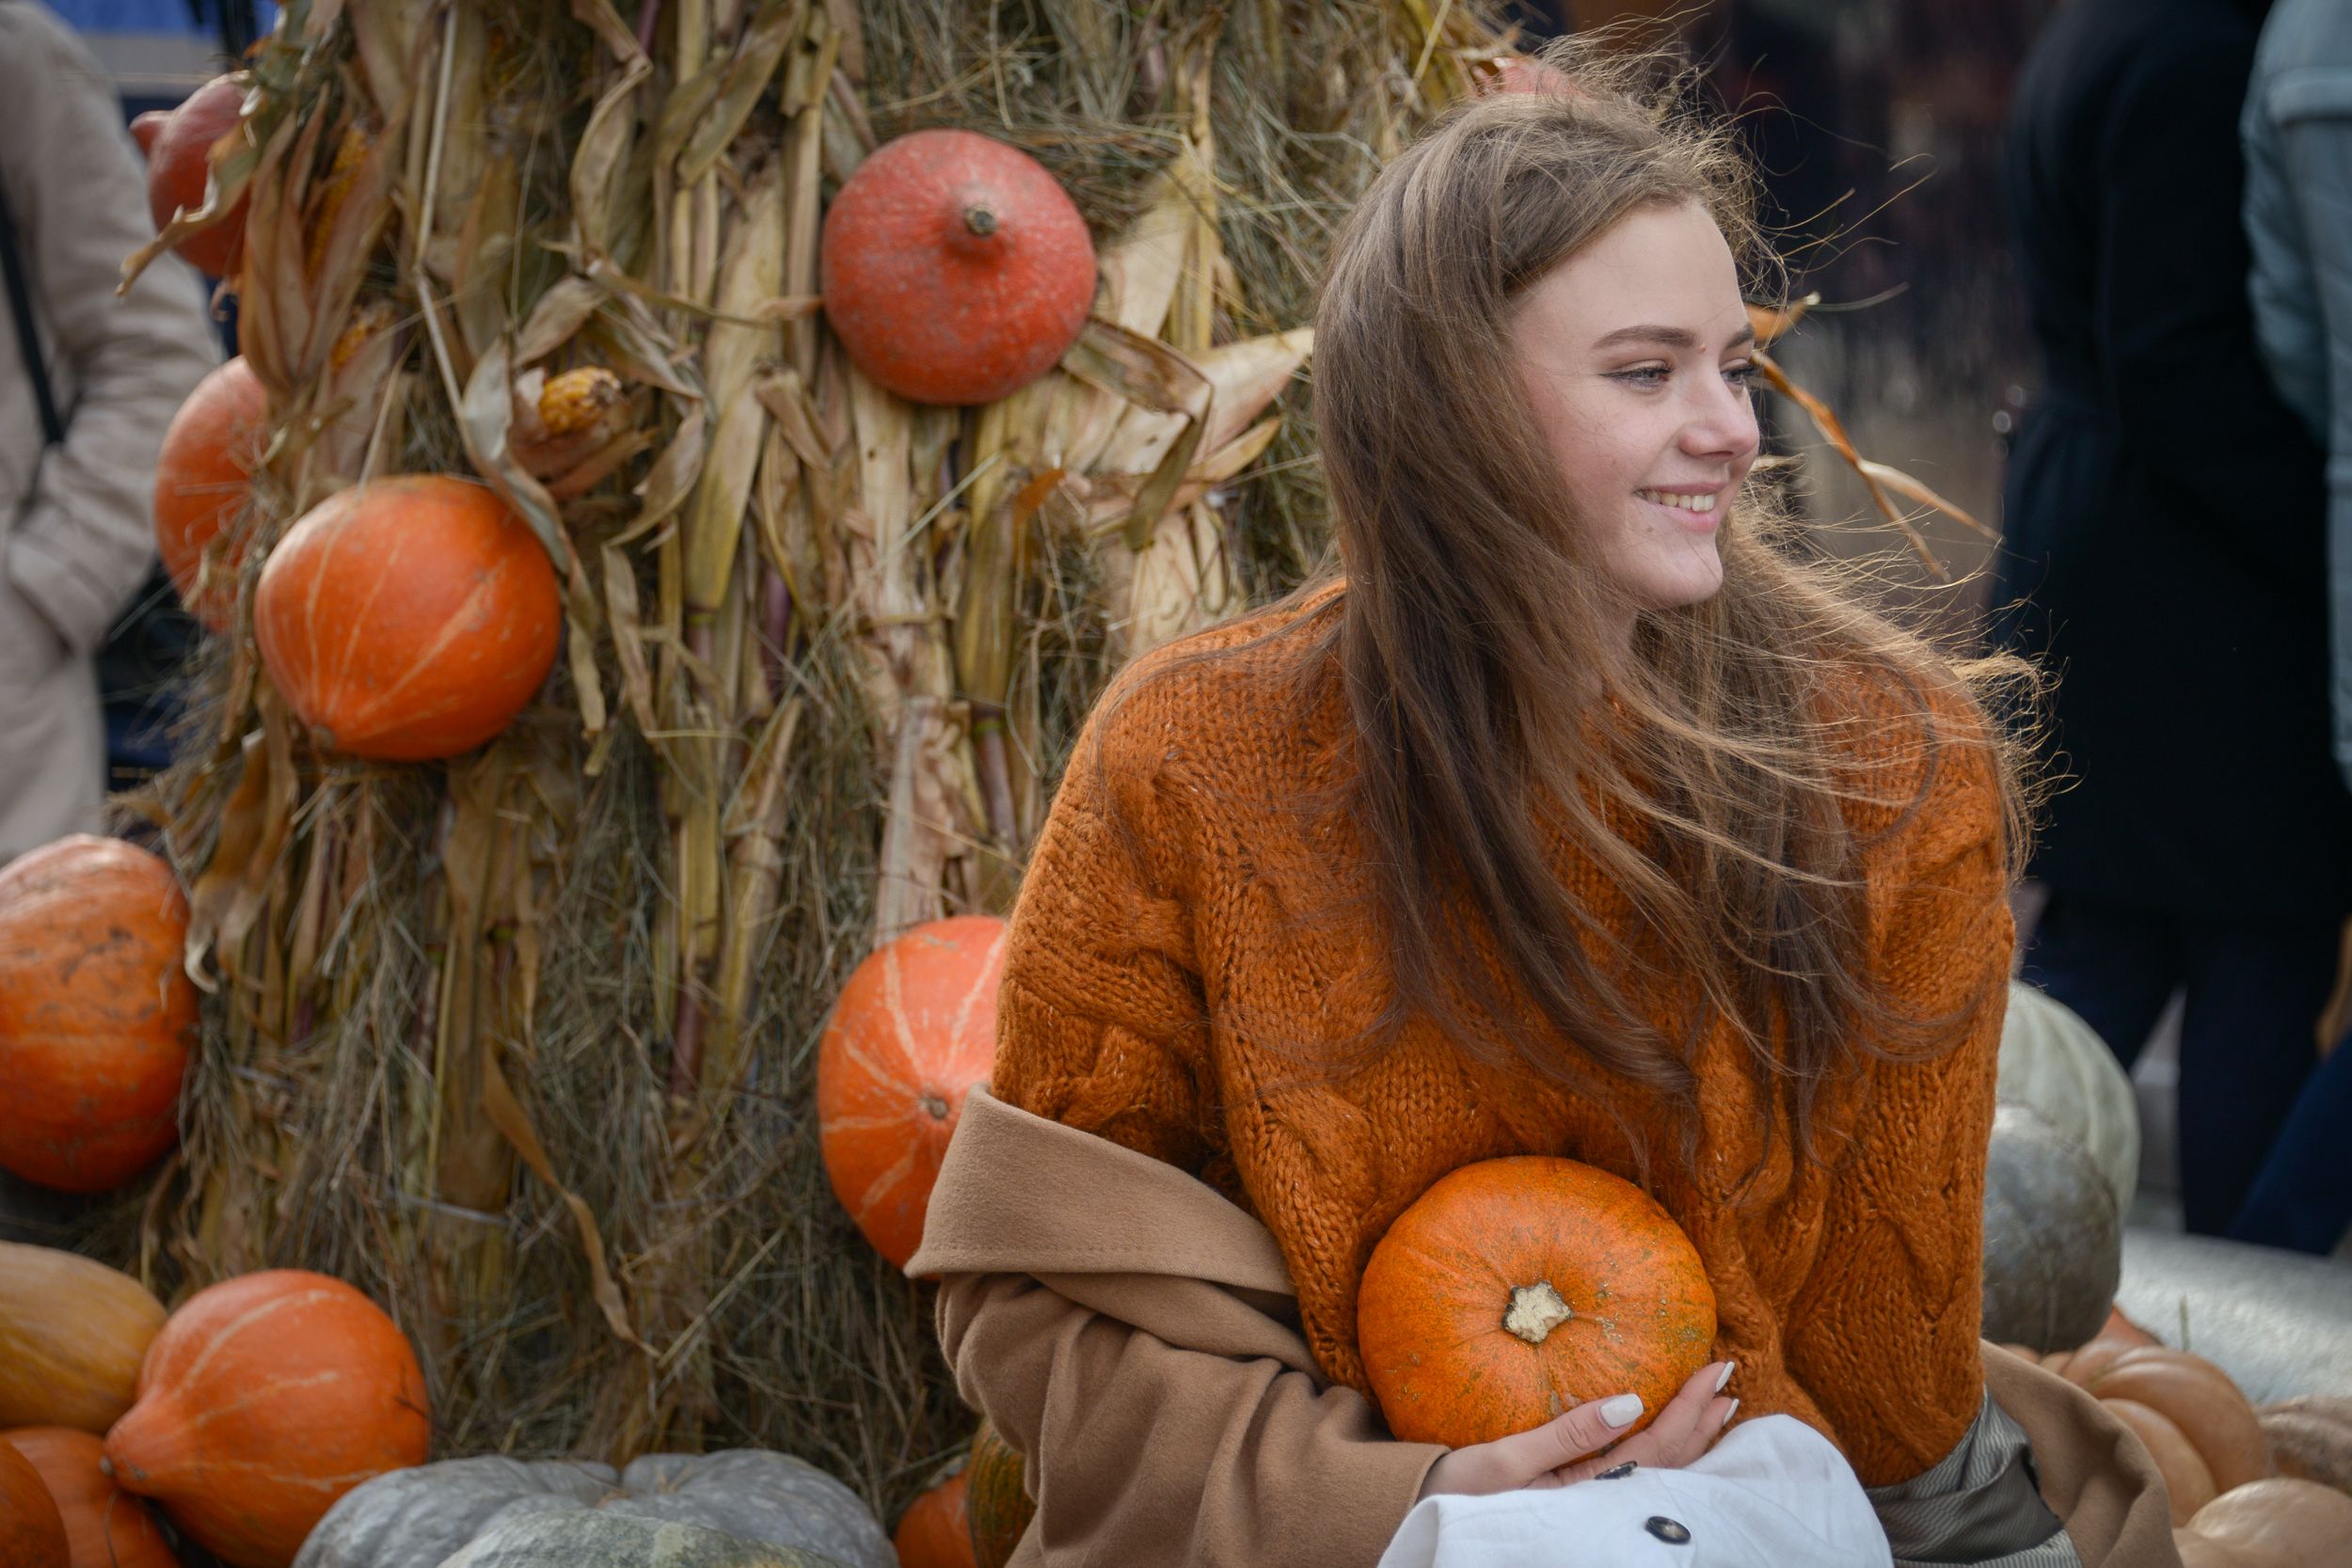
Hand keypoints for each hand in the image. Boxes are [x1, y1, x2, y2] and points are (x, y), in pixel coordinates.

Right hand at [1415, 1359, 1737, 1499]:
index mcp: (1590, 1492)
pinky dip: (1664, 1448)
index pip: (1657, 1447)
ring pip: (1658, 1469)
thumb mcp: (1511, 1458)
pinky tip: (1670, 1432)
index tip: (1714, 1371)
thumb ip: (1573, 1433)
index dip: (1689, 1409)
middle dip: (1701, 1420)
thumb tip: (1633, 1401)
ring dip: (1690, 1436)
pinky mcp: (1579, 1497)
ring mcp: (1593, 1501)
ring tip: (1717, 1407)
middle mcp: (1600, 1500)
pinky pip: (1637, 1471)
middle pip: (1668, 1460)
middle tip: (1728, 1379)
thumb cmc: (1462, 1487)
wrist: (1425, 1513)